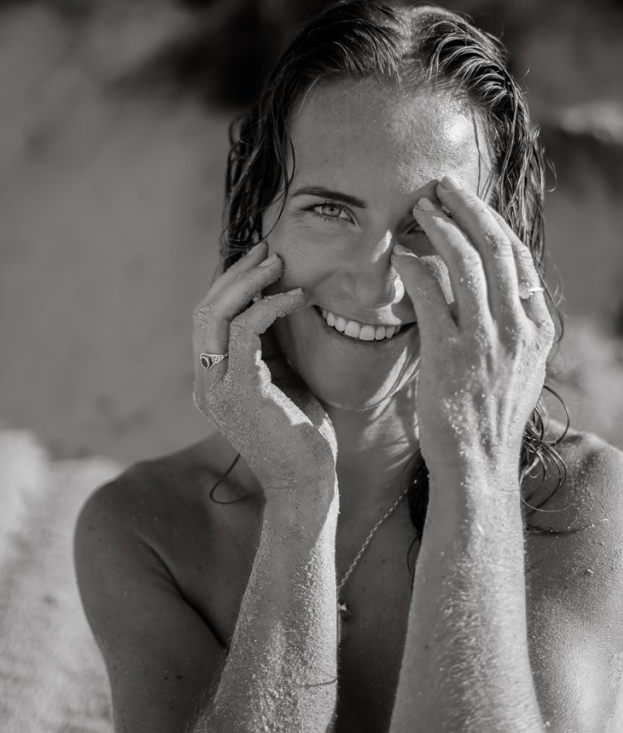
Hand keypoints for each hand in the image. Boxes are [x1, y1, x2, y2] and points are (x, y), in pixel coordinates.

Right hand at [192, 241, 337, 505]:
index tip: (260, 260)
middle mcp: (206, 383)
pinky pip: (246, 332)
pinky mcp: (241, 391)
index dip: (230, 284)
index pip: (207, 319)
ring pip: (217, 315)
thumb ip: (270, 348)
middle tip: (268, 250)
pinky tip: (295, 297)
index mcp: (211, 381)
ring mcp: (217, 388)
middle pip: (205, 310)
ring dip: (249, 282)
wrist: (307, 483)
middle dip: (236, 274)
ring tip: (279, 264)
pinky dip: (269, 306)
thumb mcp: (282, 380)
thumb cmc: (301, 435)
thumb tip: (279, 300)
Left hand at [390, 175, 554, 487]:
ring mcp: (487, 341)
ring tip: (418, 207)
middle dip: (468, 208)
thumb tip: (490, 288)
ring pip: (468, 262)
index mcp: (537, 329)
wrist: (478, 466)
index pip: (520, 257)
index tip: (468, 202)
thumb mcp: (517, 368)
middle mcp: (519, 328)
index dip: (492, 221)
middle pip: (497, 247)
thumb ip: (510, 327)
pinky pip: (431, 294)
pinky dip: (414, 266)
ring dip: (441, 226)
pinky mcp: (450, 355)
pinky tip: (399, 252)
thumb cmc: (488, 417)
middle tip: (441, 185)